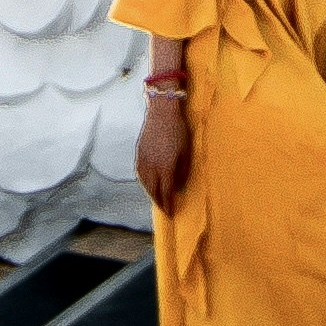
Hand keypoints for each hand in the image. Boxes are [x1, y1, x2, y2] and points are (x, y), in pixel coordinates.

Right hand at [139, 85, 188, 214]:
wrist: (162, 112)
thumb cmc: (179, 131)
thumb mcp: (186, 152)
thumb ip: (182, 171)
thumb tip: (178, 186)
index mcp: (165, 167)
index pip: (166, 192)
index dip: (169, 204)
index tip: (171, 213)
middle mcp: (152, 167)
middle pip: (153, 190)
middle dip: (159, 202)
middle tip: (164, 210)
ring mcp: (144, 160)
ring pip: (145, 183)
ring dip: (150, 193)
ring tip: (156, 199)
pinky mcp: (139, 153)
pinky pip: (140, 173)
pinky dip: (143, 182)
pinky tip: (147, 184)